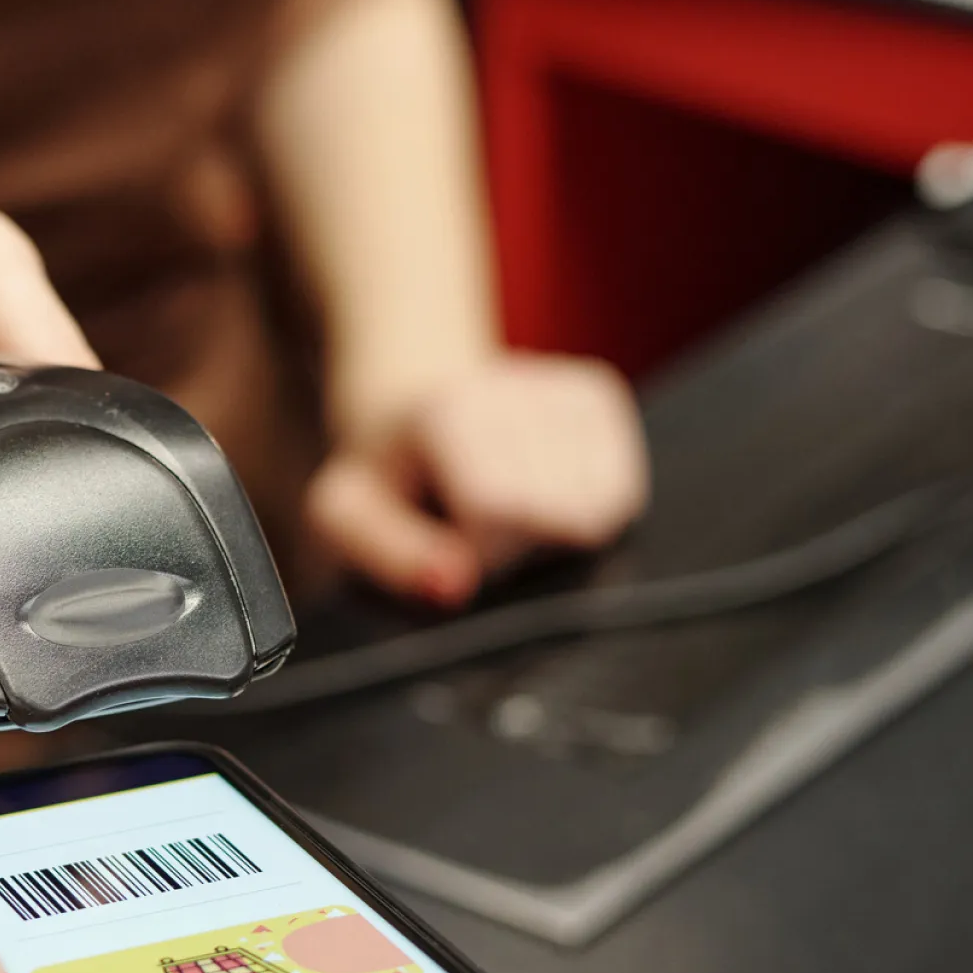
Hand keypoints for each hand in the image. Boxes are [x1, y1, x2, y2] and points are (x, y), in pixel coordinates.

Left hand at [308, 352, 647, 606]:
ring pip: (601, 510)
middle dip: (517, 544)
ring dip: (552, 531)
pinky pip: (625, 492)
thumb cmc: (382, 473)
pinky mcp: (599, 393)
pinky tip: (542, 493)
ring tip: (506, 508)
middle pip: (559, 515)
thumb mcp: (348, 517)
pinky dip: (588, 508)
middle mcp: (516, 386)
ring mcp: (565, 387)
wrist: (409, 402)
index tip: (446, 540)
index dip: (478, 550)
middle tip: (474, 524)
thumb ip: (392, 555)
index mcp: (449, 414)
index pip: (502, 511)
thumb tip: (455, 586)